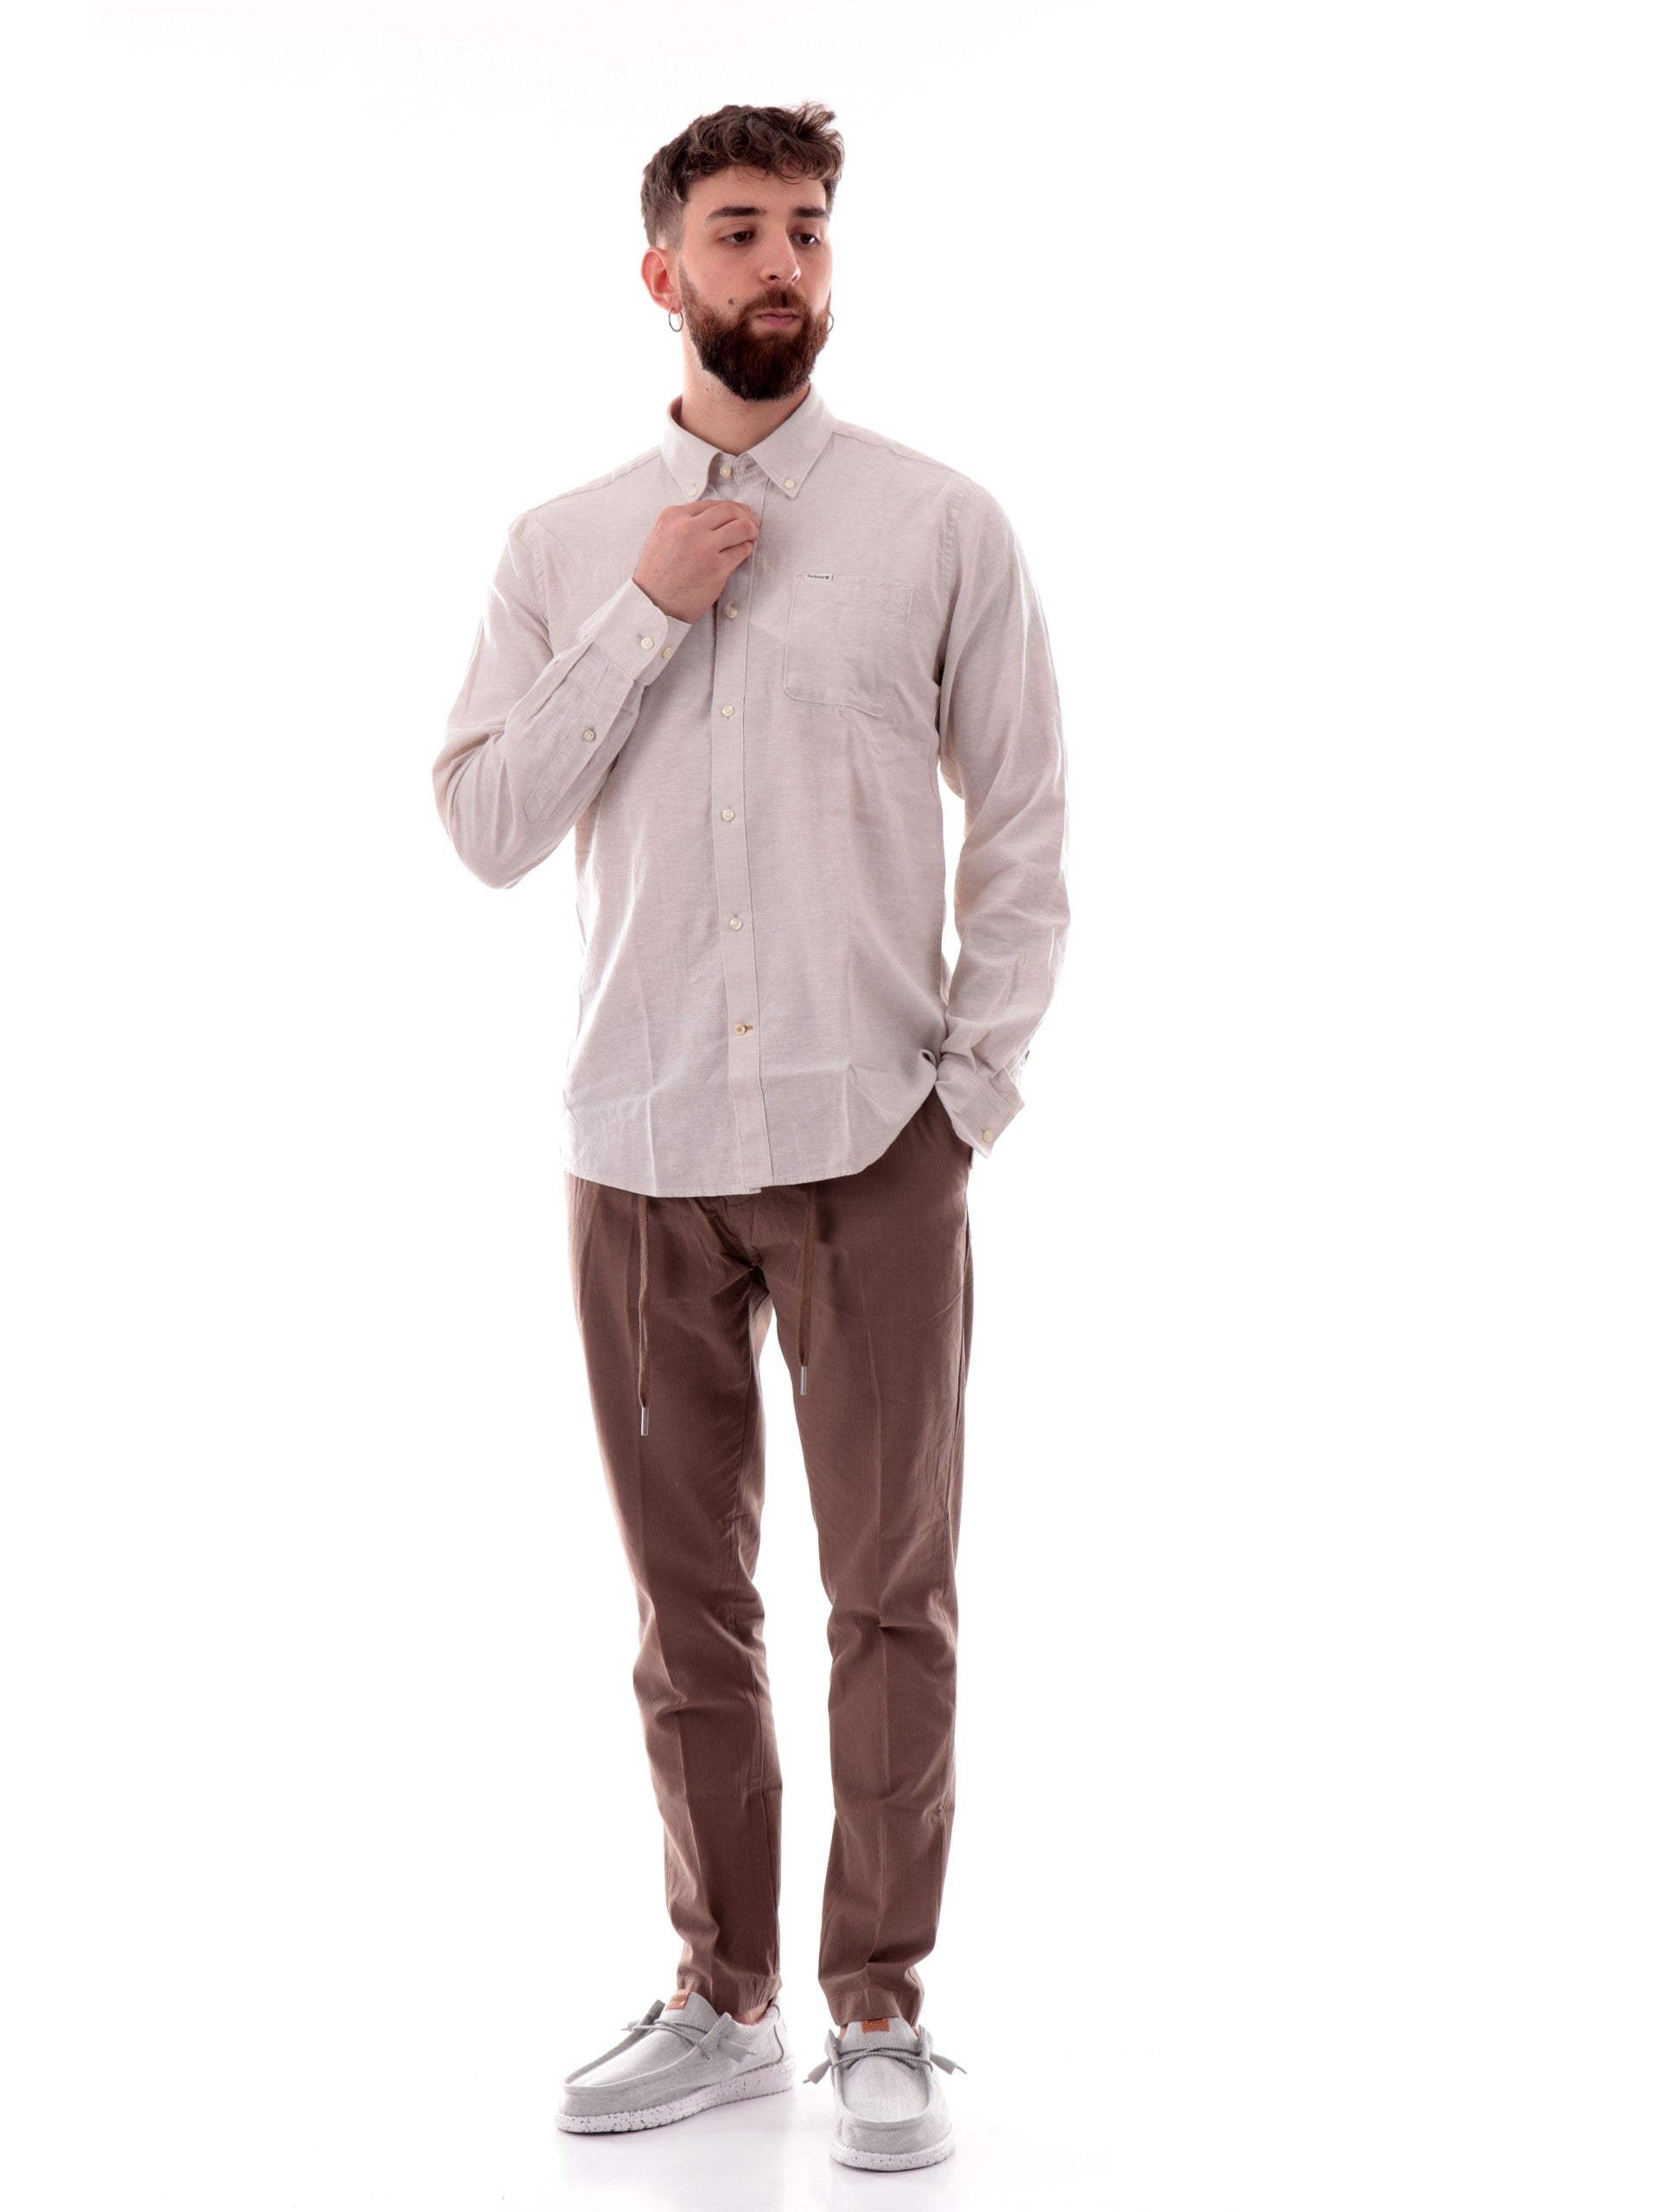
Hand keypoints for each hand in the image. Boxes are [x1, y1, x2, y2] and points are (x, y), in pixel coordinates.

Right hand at [632, 501, 759, 624]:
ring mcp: (703, 547)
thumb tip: (711, 519)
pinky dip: (747, 548)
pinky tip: (744, 551)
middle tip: (751, 523)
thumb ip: (682, 523)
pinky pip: (741, 550)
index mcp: (673, 516)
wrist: (652, 603)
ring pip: (740, 527)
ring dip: (751, 530)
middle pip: (728, 511)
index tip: (738, 513)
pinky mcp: (716, 568)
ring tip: (752, 535)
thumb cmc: (655, 575)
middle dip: (744, 515)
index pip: (710, 504)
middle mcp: (688, 528)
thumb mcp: (660, 536)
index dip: (730, 507)